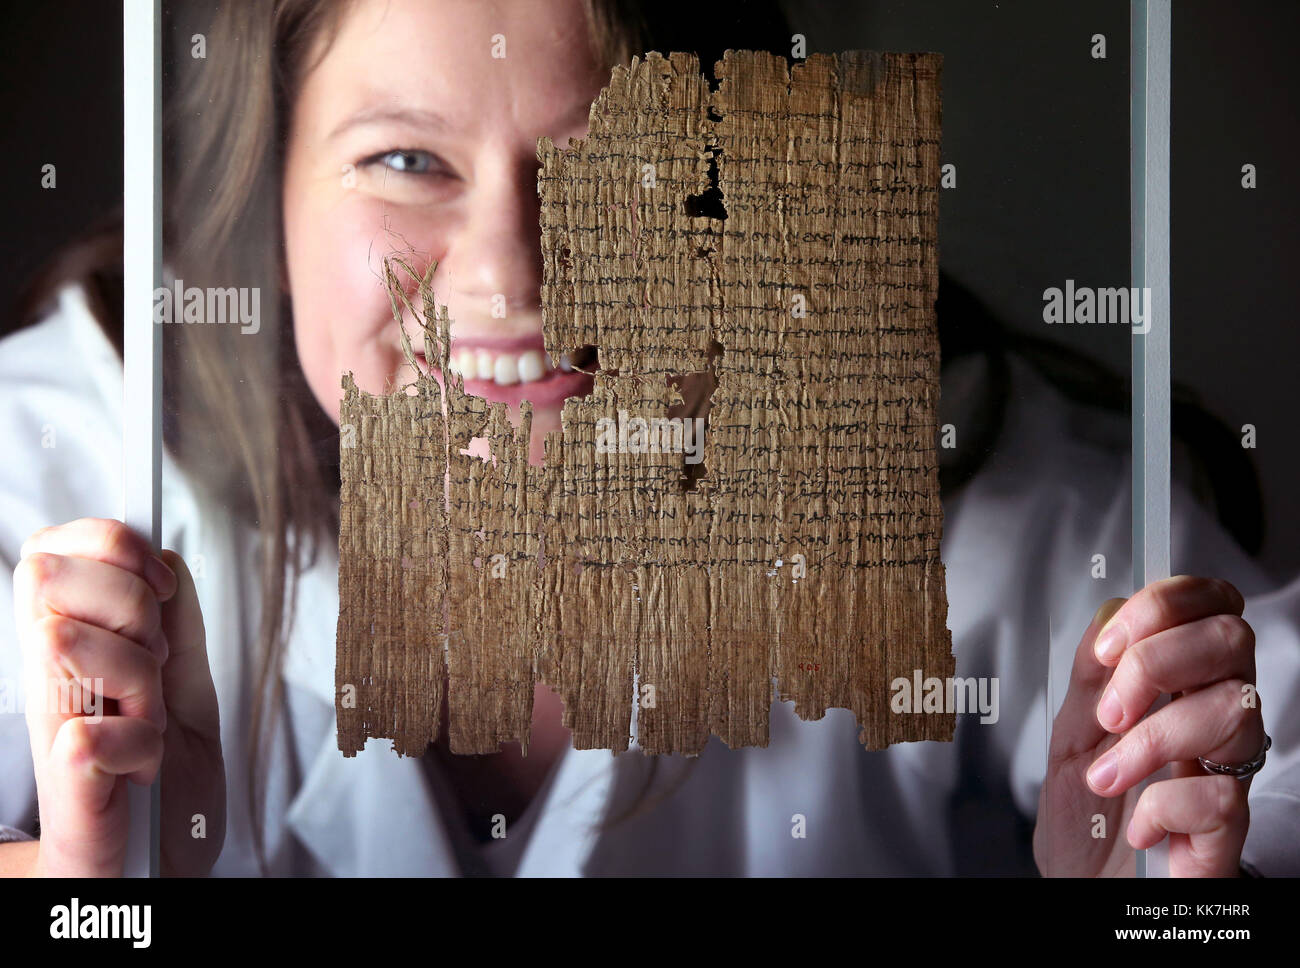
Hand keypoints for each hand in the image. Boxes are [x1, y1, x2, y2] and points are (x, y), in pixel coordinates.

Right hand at [13, 518, 224, 875]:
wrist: (159, 865)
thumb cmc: (167, 780)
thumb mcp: (185, 688)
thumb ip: (177, 626)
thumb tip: (166, 558)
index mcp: (70, 649)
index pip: (52, 550)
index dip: (111, 546)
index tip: (158, 585)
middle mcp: (45, 682)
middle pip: (48, 576)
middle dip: (130, 607)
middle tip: (155, 662)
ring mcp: (48, 733)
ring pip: (66, 642)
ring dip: (140, 682)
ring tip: (151, 722)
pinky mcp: (68, 792)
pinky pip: (90, 739)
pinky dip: (136, 747)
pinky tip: (140, 770)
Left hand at [1034, 575, 1262, 876]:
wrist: (1087, 887)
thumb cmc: (1086, 817)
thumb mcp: (1069, 734)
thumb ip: (1089, 675)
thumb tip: (1109, 615)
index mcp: (1179, 682)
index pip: (1208, 605)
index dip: (1165, 605)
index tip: (1110, 646)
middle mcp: (1213, 714)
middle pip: (1231, 638)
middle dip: (1157, 661)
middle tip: (1111, 710)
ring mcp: (1227, 766)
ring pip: (1232, 708)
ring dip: (1151, 738)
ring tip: (1107, 777)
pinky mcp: (1230, 826)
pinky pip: (1221, 793)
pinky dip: (1164, 806)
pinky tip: (1140, 825)